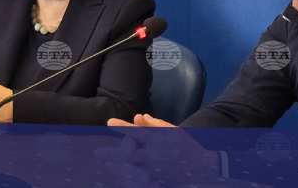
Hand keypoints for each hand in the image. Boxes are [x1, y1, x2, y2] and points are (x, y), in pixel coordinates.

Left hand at [96, 114, 218, 185]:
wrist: (200, 165)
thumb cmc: (183, 144)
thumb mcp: (171, 130)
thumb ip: (153, 124)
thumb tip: (137, 116)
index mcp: (159, 140)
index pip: (137, 132)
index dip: (122, 127)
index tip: (109, 123)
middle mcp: (156, 155)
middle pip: (129, 154)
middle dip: (111, 153)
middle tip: (97, 152)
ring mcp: (156, 170)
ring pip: (132, 170)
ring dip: (118, 168)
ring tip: (108, 165)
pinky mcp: (158, 181)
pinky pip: (139, 183)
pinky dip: (128, 182)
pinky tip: (119, 180)